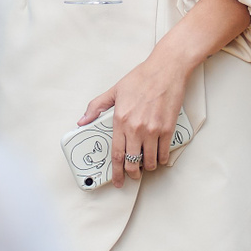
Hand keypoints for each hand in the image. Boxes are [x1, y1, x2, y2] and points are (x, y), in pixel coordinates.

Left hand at [79, 50, 188, 187]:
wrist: (165, 70)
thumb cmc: (141, 78)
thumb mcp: (114, 90)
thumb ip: (96, 107)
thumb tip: (83, 121)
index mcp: (120, 120)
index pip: (117, 154)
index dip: (116, 172)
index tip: (117, 180)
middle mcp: (136, 128)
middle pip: (133, 162)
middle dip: (132, 174)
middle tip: (133, 175)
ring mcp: (153, 130)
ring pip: (150, 161)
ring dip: (148, 167)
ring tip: (147, 164)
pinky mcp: (168, 128)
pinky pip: (164, 153)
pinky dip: (161, 159)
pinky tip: (159, 157)